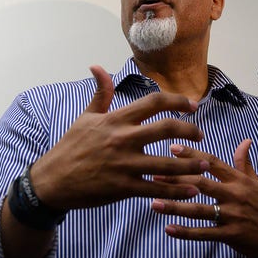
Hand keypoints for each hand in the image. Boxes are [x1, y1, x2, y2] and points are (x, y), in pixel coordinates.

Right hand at [31, 65, 209, 209]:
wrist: (52, 181)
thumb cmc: (70, 147)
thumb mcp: (85, 118)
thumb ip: (100, 94)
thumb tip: (98, 67)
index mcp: (116, 120)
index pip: (153, 103)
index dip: (177, 101)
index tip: (192, 106)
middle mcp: (123, 139)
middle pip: (167, 128)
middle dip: (190, 130)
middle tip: (201, 135)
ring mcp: (124, 164)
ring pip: (167, 163)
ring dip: (191, 164)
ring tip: (206, 164)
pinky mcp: (123, 187)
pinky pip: (156, 189)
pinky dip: (177, 190)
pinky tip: (192, 190)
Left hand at [150, 140, 257, 257]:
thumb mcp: (257, 182)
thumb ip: (244, 162)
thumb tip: (245, 140)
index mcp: (239, 180)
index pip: (212, 163)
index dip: (191, 155)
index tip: (172, 148)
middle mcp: (235, 195)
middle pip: (201, 183)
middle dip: (176, 179)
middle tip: (154, 174)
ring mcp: (232, 215)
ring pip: (199, 209)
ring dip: (175, 206)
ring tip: (154, 203)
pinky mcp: (230, 234)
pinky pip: (204, 233)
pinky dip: (185, 232)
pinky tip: (168, 228)